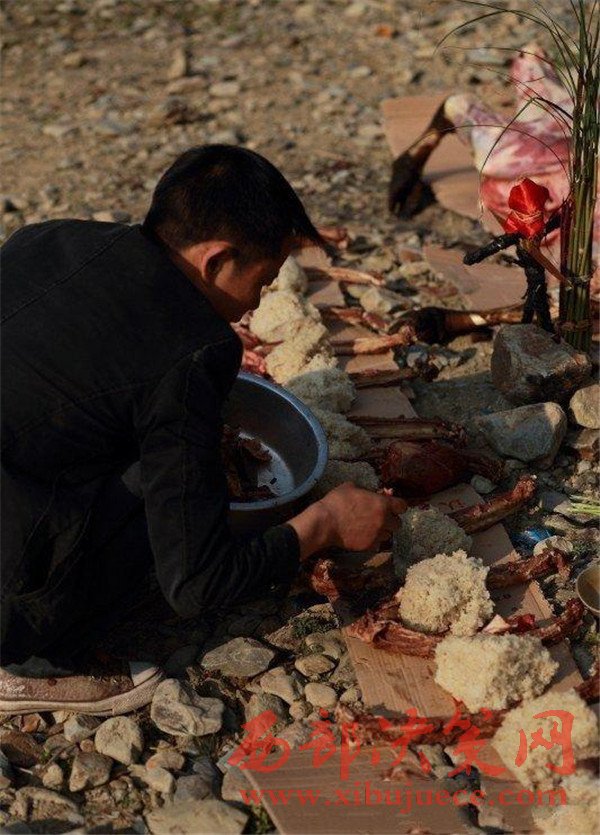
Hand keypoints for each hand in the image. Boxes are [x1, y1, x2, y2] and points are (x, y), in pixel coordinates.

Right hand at [288, 482, 406, 559]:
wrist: (325, 523)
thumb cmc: (337, 501)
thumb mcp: (351, 487)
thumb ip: (367, 490)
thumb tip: (376, 493)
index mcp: (382, 504)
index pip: (402, 506)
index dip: (397, 505)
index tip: (391, 505)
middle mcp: (383, 521)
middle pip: (398, 523)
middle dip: (391, 519)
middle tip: (380, 516)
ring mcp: (377, 535)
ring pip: (389, 535)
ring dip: (383, 530)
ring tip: (371, 527)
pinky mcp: (369, 546)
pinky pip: (377, 543)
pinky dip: (373, 539)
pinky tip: (362, 534)